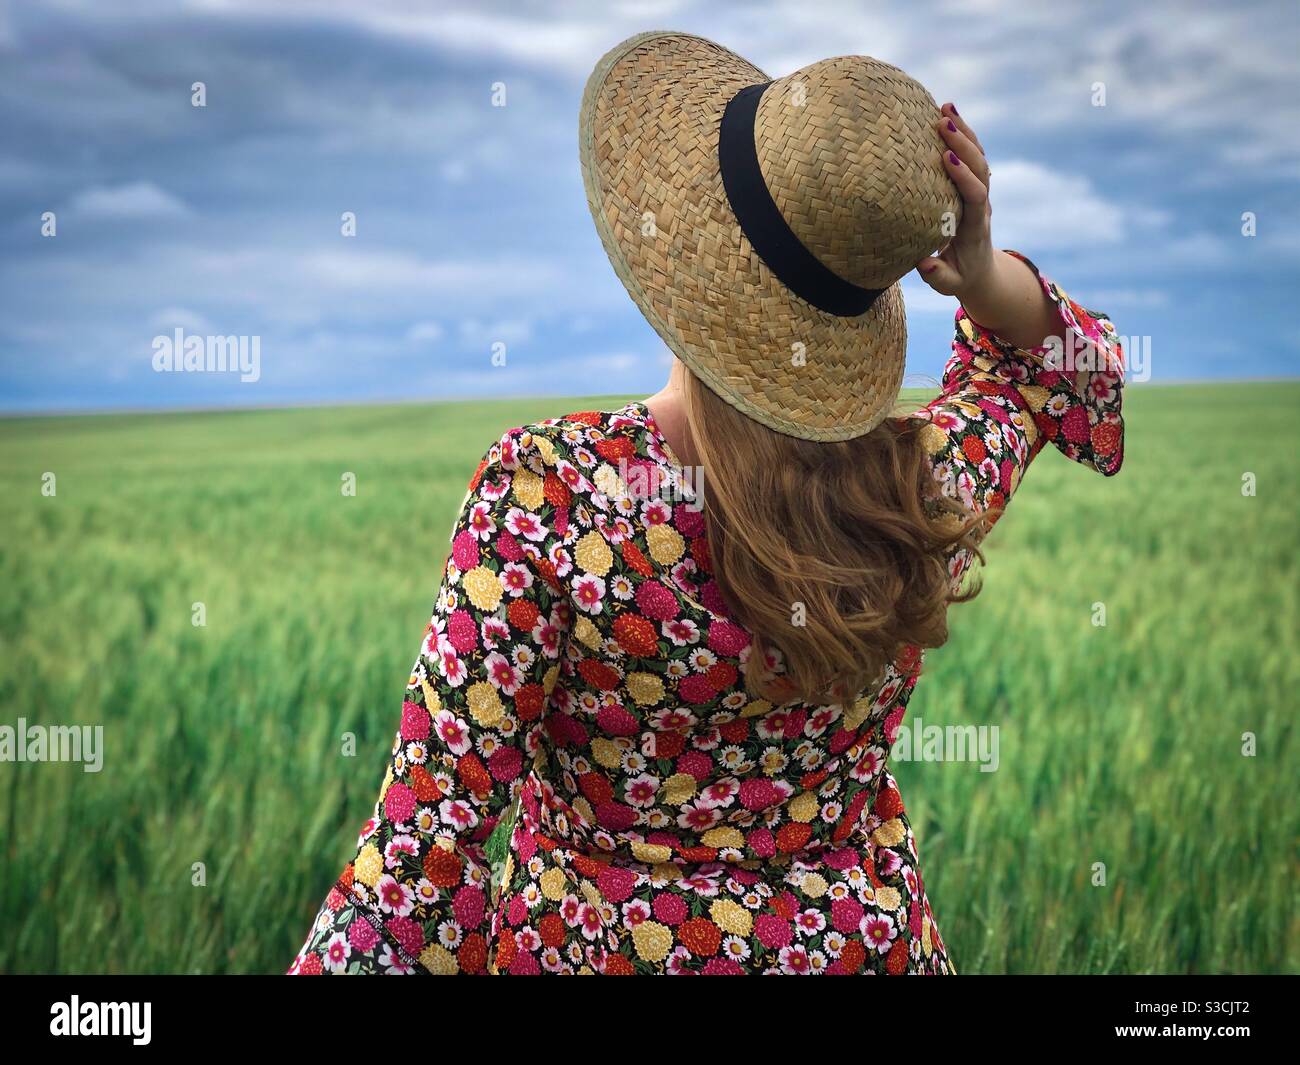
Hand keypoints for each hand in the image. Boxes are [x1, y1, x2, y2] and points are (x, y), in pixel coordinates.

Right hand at [915, 103, 995, 298]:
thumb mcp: (949, 285)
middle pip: (981, 167)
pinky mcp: (973, 185)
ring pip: (979, 156)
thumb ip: (938, 276)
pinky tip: (946, 113)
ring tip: (946, 106)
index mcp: (976, 227)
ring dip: (964, 130)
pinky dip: (962, 133)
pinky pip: (972, 155)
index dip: (964, 176)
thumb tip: (924, 263)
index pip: (975, 196)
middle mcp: (982, 204)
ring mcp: (979, 191)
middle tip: (942, 122)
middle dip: (964, 143)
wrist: (980, 271)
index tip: (947, 158)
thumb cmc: (960, 277)